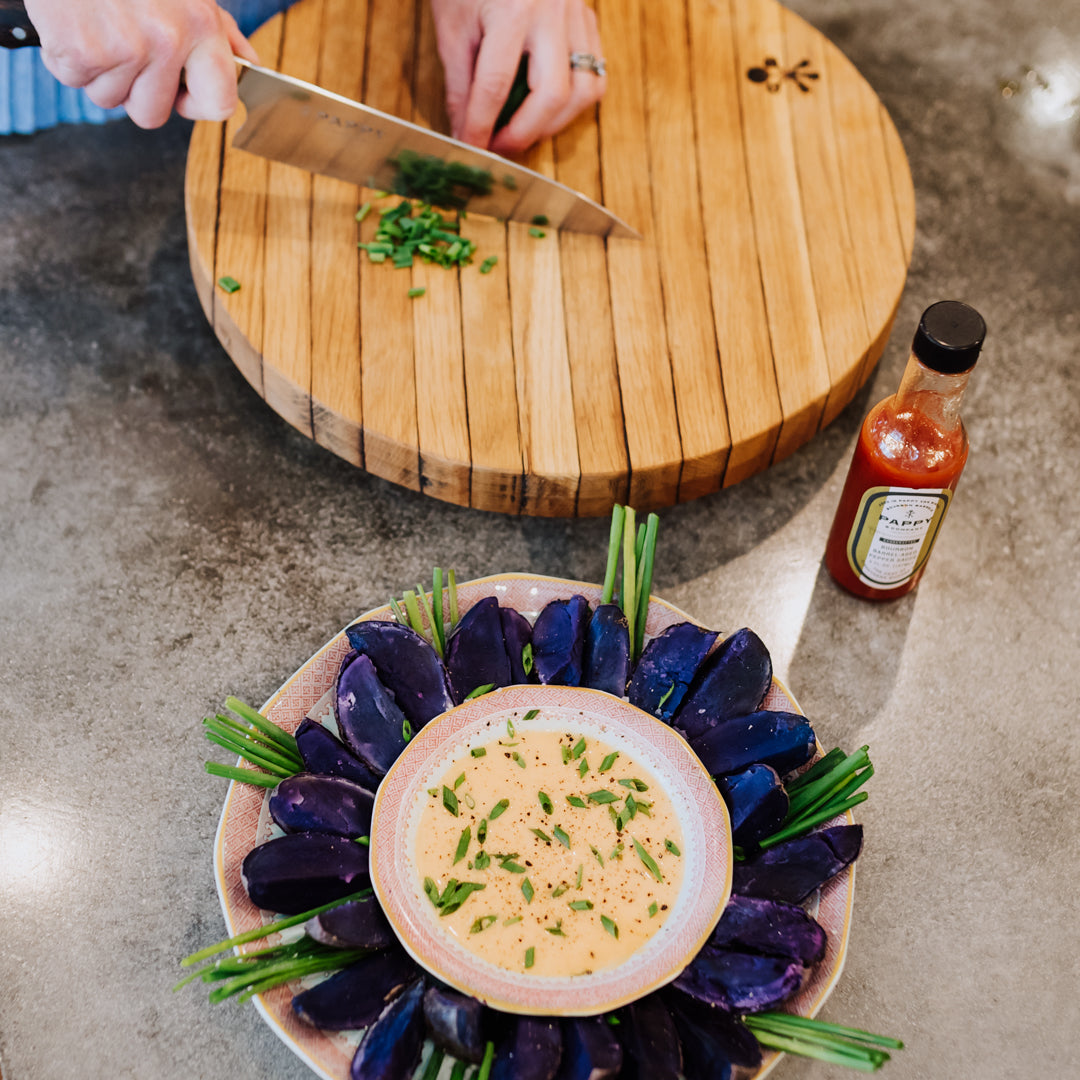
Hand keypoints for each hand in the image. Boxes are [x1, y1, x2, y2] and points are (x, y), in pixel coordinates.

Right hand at [25, 0, 258, 128]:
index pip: (219, 102)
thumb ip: (220, 30)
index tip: (180, 94)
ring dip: (98, 72)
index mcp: (200, 24)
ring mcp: (124, 48)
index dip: (195, 106)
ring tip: (95, 25)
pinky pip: (74, 79)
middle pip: (153, 113)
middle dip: (133, 90)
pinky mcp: (82, 51)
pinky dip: (67, 57)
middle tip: (121, 45)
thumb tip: (248, 64)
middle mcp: (167, 39)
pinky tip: (72, 22)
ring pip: (111, 98)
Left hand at [430, 0, 605, 153]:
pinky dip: (575, 99)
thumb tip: (464, 128)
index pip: (496, 86)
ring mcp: (576, 14)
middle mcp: (551, 13)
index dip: (481, 125)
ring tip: (526, 128)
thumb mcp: (452, 23)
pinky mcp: (588, 16)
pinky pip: (596, 72)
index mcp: (512, 10)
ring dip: (556, 122)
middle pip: (553, 95)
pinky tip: (547, 103)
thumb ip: (460, 81)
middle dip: (525, 132)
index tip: (471, 147)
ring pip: (586, 89)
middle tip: (499, 145)